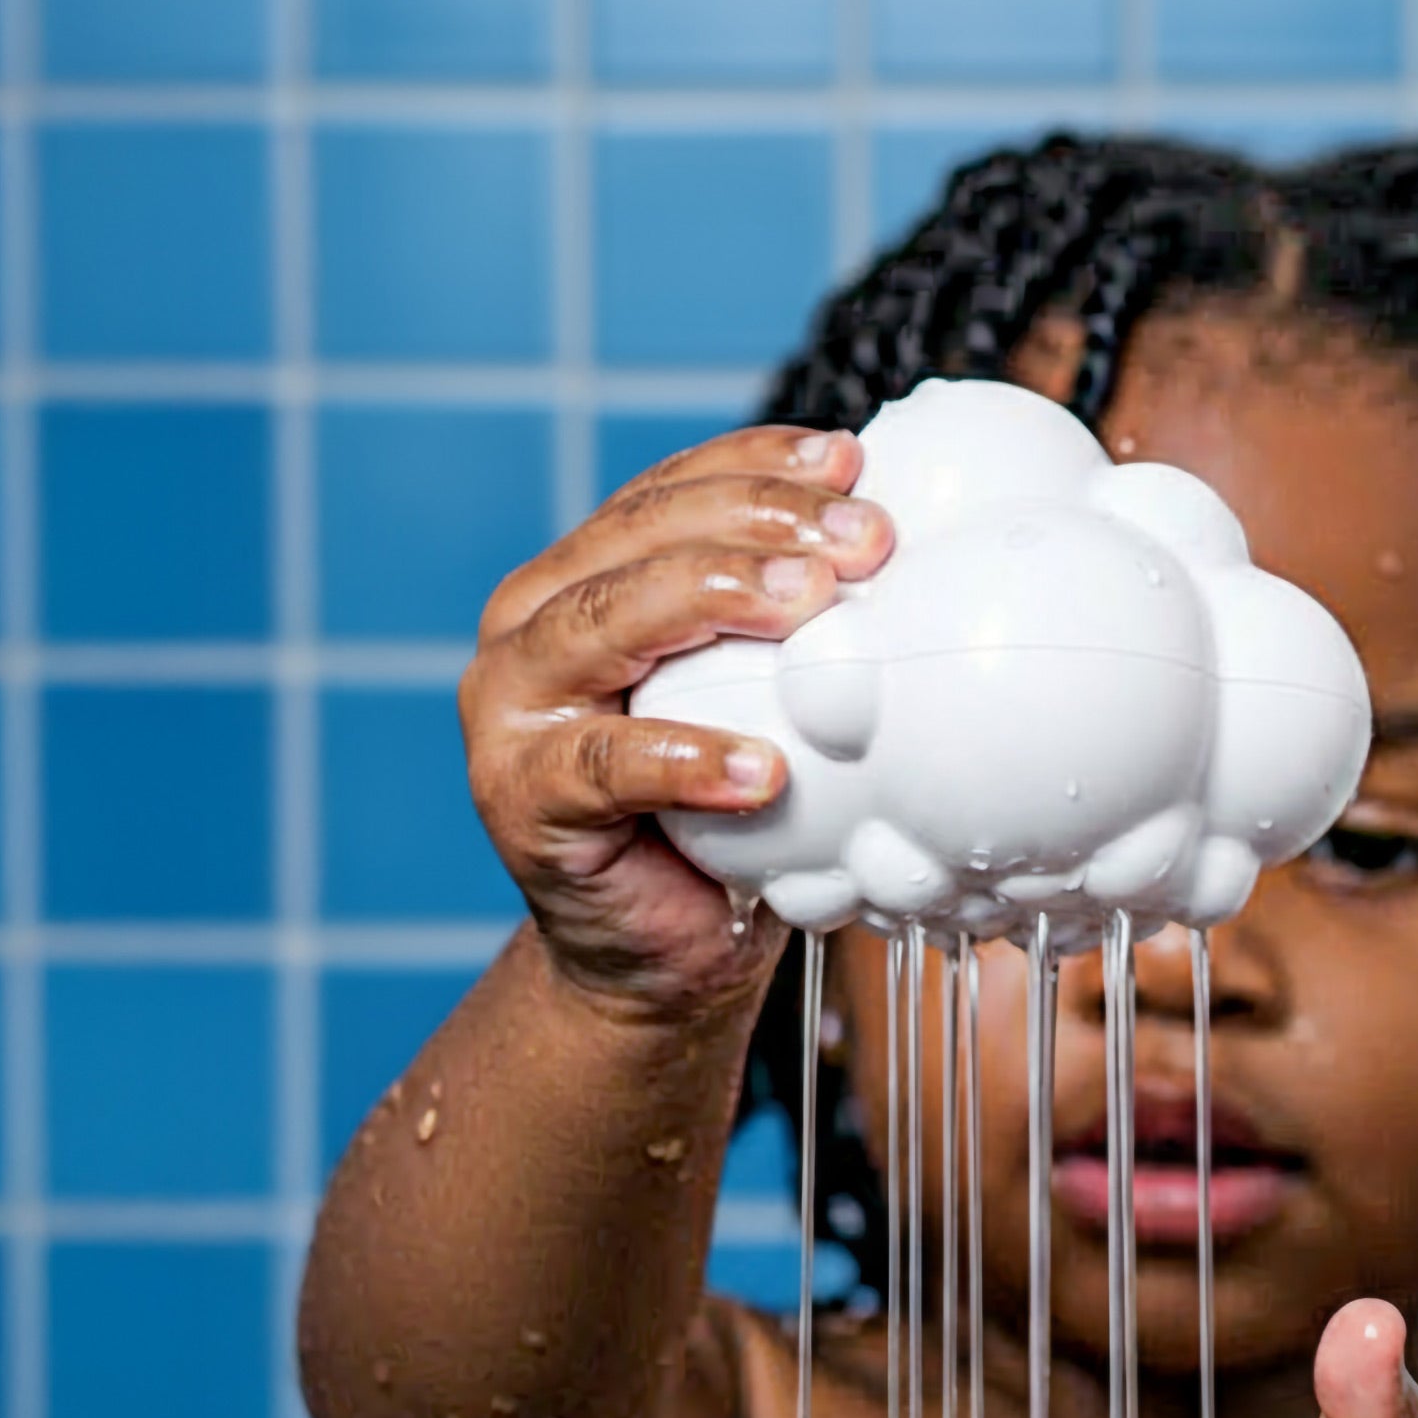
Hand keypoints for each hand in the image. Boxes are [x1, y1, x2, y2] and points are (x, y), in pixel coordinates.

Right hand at [457, 427, 891, 1012]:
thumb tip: (904, 548)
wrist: (662, 955)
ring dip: (716, 598)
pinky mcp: (519, 799)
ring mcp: (512, 714)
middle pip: (639, 543)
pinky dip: (686, 758)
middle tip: (862, 538)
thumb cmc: (724, 817)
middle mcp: (531, 628)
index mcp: (581, 579)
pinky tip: (764, 769)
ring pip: (604, 625)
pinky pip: (605, 766)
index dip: (756, 466)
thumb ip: (788, 627)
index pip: (667, 493)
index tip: (848, 462)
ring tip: (814, 605)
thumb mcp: (759, 699)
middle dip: (757, 523)